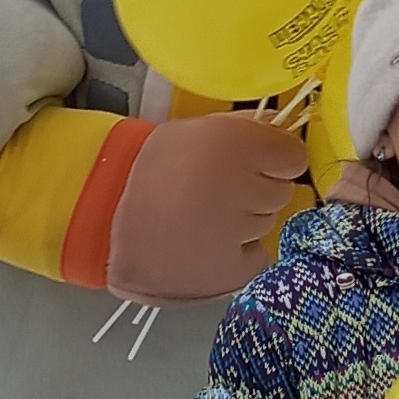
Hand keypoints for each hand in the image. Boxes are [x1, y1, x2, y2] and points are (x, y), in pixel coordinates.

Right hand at [107, 111, 311, 302]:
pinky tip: (210, 244)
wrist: (105, 224)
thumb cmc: (152, 173)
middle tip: (218, 192)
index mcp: (230, 143)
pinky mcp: (232, 270)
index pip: (294, 156)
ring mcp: (238, 231)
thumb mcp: (195, 131)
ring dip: (247, 219)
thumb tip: (283, 130)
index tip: (256, 162)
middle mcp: (240, 185)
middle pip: (282, 190)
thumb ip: (245, 128)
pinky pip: (259, 254)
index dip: (275, 159)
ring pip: (269, 222)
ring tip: (205, 218)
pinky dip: (241, 252)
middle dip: (257, 189)